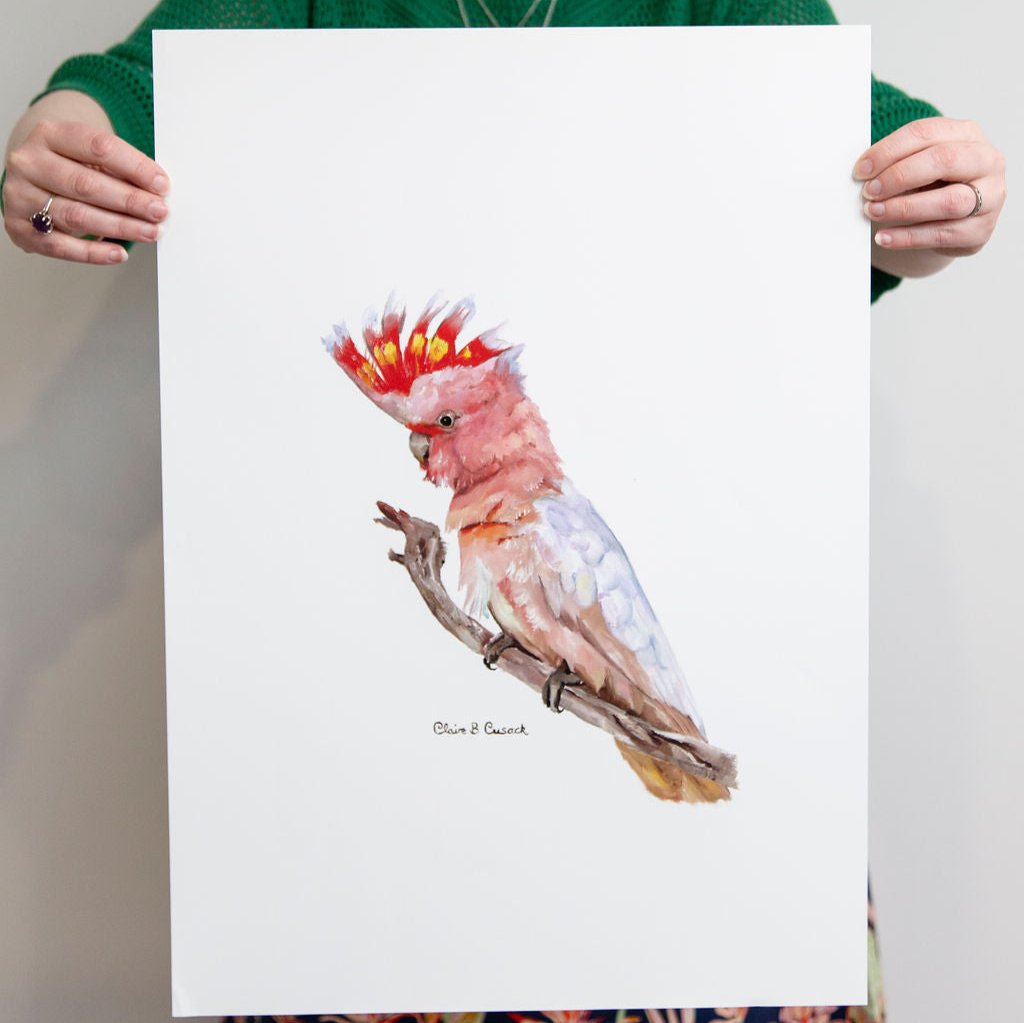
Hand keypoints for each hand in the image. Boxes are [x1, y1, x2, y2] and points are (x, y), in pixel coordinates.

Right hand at [4, 101, 169, 264]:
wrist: (32, 183)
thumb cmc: (69, 169)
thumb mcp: (90, 158)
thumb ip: (119, 171)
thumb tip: (157, 192)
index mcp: (49, 135)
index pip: (97, 147)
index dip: (134, 167)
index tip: (162, 185)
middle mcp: (30, 163)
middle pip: (86, 185)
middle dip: (130, 201)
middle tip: (159, 212)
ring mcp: (21, 196)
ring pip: (76, 216)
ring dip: (120, 227)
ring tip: (149, 232)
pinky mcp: (20, 228)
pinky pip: (61, 246)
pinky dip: (93, 253)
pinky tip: (119, 253)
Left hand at [854, 117, 1005, 273]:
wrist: (956, 219)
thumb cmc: (933, 184)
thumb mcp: (918, 164)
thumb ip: (897, 162)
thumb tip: (862, 173)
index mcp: (967, 134)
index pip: (926, 133)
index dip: (889, 151)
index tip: (861, 170)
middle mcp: (986, 161)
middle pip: (945, 160)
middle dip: (900, 176)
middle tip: (869, 191)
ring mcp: (990, 196)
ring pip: (948, 201)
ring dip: (904, 208)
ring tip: (873, 212)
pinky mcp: (980, 230)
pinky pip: (941, 235)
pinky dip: (907, 237)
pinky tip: (884, 237)